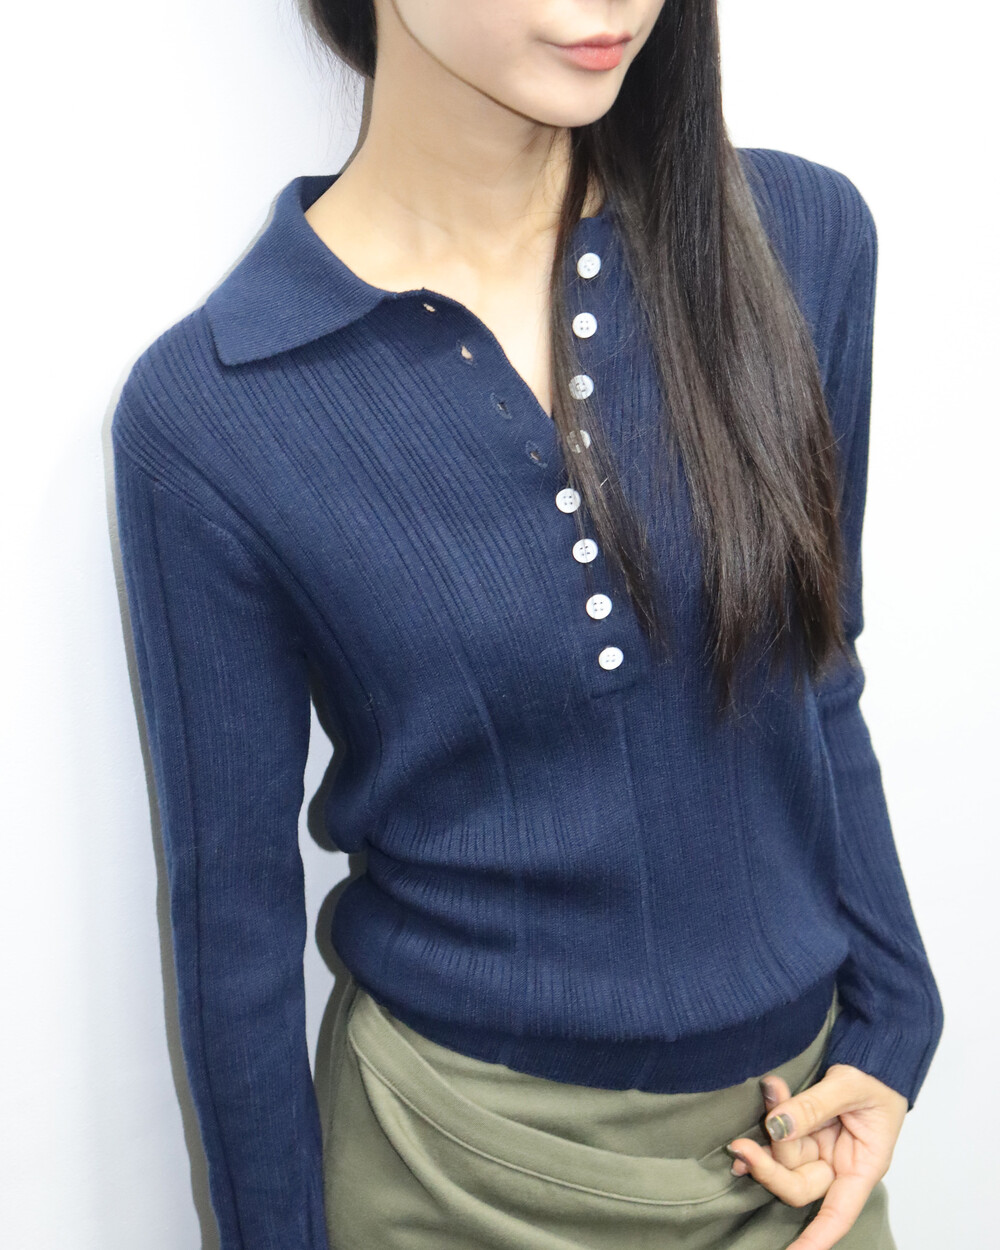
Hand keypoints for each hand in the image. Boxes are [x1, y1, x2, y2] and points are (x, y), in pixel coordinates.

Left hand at [725, 1063, 907, 1249]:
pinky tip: (762, 1099)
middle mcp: (836, 1164)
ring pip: (783, 1156)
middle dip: (769, 1168)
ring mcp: (817, 1147)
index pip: (837, 1213)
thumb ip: (813, 1106)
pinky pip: (778, 1133)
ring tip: (769, 1089)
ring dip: (769, 1129)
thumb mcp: (851, 1087)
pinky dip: (768, 1119)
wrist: (872, 1052)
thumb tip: (776, 1124)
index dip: (815, 1238)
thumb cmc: (876, 1078)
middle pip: (797, 1184)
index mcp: (862, 1167)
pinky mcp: (801, 1130)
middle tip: (743, 1146)